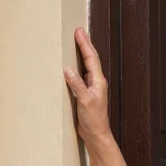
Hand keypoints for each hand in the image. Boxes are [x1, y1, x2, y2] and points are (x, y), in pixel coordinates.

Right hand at [63, 27, 111, 145]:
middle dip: (85, 44)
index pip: (91, 58)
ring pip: (87, 65)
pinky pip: (82, 75)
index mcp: (98, 81)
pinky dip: (78, 66)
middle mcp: (96, 82)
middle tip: (79, 30)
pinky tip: (73, 65)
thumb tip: (68, 69)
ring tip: (78, 42)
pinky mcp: (86, 93)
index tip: (79, 31)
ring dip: (83, 53)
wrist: (96, 134)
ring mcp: (92, 87)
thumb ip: (77, 85)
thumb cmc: (94, 119)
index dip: (85, 44)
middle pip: (91, 58)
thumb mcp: (85, 101)